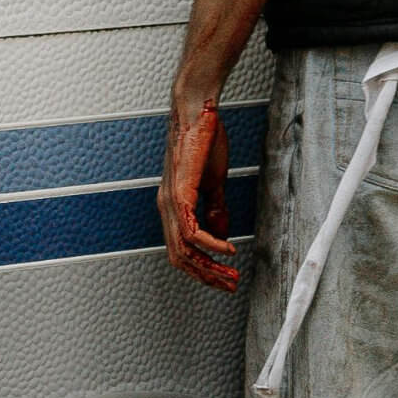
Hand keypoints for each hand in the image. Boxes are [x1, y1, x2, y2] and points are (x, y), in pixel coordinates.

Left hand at [158, 95, 238, 291]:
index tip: (223, 277)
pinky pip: (192, 231)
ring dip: (210, 266)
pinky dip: (211, 245)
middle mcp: (166, 207)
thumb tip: (221, 233)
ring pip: (184, 250)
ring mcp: (171, 201)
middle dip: (206, 276)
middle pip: (180, 257)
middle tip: (229, 285)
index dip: (201, 267)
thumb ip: (215, 208)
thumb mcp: (212, 180)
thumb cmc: (204, 140)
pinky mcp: (180, 193)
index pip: (181, 249)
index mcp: (172, 205)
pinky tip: (227, 249)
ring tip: (231, 274)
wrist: (197, 112)